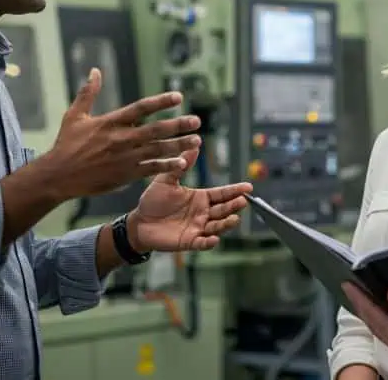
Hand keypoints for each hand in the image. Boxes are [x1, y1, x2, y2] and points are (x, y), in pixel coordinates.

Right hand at [44, 68, 201, 199]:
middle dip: (178, 125)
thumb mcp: (74, 115)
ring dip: (179, 144)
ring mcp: (125, 157)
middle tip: (197, 120)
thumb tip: (95, 70)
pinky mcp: (125, 174)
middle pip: (156, 129)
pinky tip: (183, 162)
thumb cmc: (66, 144)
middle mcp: (121, 138)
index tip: (179, 96)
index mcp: (111, 122)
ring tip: (196, 140)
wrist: (58, 176)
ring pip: (158, 149)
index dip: (161, 101)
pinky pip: (151, 169)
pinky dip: (168, 165)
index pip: (141, 108)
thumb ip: (88, 93)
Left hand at [128, 147, 252, 251]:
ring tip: (234, 219)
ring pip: (217, 226)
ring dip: (226, 223)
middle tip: (243, 201)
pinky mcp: (189, 241)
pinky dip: (209, 242)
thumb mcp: (167, 180)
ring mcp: (197, 228)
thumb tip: (194, 145)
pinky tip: (214, 239)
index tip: (248, 187)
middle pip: (223, 209)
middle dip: (234, 206)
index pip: (222, 194)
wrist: (139, 222)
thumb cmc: (153, 201)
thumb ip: (181, 165)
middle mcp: (203, 213)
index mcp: (200, 198)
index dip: (235, 191)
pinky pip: (202, 243)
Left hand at [342, 283, 387, 372]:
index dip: (359, 299)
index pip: (373, 315)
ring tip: (365, 301)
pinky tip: (386, 316)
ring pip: (383, 332)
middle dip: (362, 307)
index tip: (347, 285)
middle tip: (352, 291)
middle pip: (374, 325)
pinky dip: (384, 324)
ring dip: (372, 316)